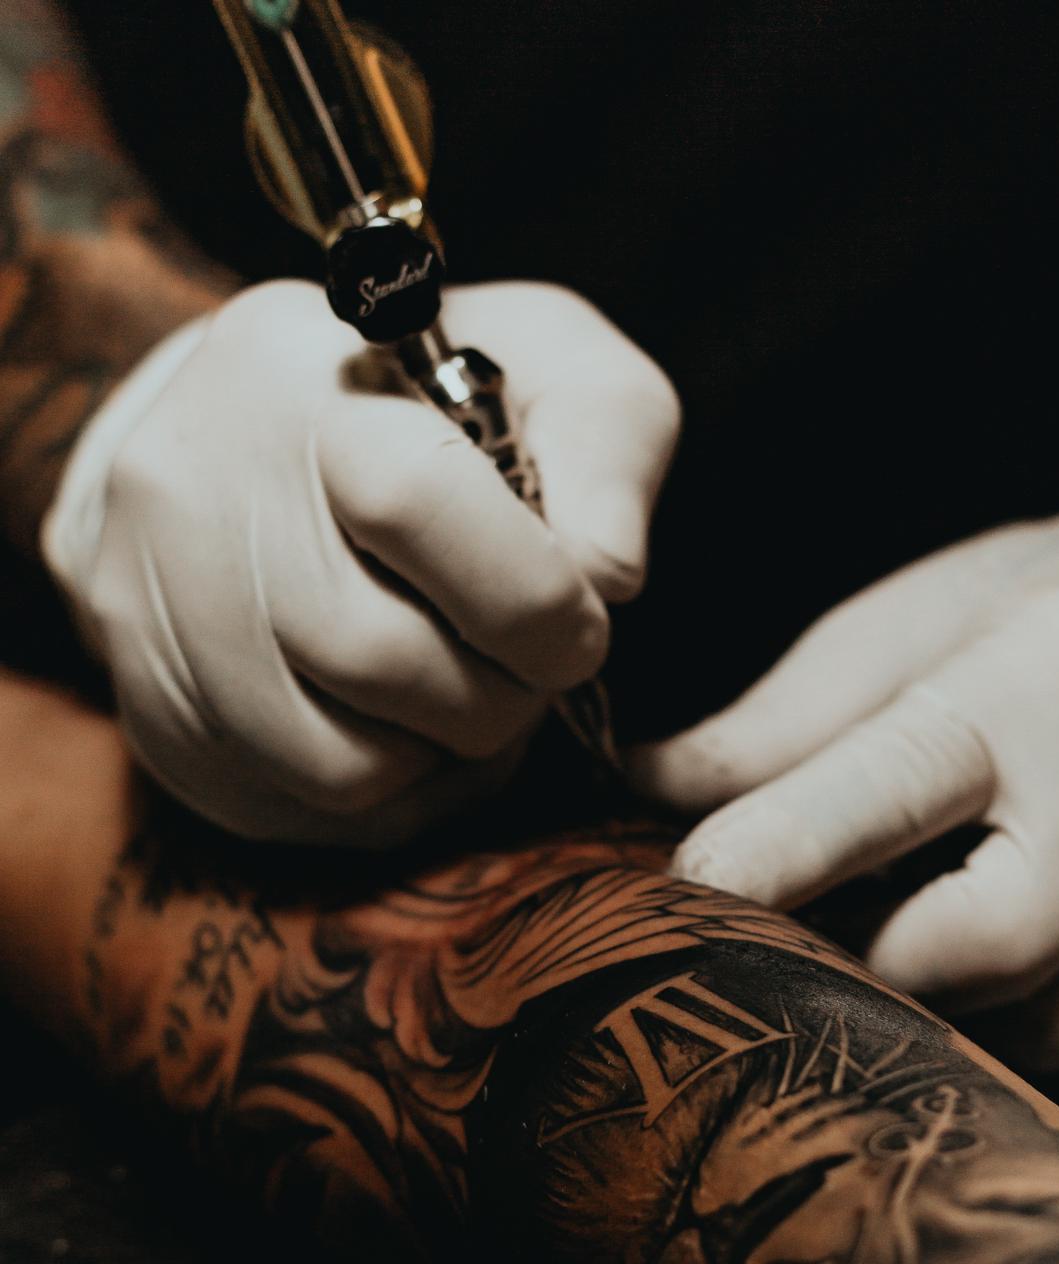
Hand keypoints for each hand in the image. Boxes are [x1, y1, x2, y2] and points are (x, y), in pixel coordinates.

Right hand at [42, 279, 679, 842]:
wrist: (244, 437)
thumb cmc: (433, 405)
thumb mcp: (548, 369)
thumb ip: (606, 450)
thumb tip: (605, 577)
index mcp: (302, 375)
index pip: (413, 503)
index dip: (529, 598)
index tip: (578, 627)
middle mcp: (200, 490)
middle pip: (378, 657)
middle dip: (500, 694)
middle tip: (529, 673)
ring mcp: (164, 613)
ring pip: (344, 760)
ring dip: (448, 751)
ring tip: (468, 694)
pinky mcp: (161, 713)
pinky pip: (306, 806)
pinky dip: (393, 790)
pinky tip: (410, 728)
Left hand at [632, 470, 1058, 1081]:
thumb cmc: (1039, 622)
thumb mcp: (909, 627)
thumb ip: (777, 723)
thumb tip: (642, 790)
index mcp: (1038, 690)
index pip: (894, 789)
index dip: (782, 849)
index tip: (692, 887)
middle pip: (971, 947)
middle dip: (870, 953)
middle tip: (820, 925)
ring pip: (1024, 1027)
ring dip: (938, 999)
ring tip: (921, 922)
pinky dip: (1009, 1024)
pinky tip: (991, 956)